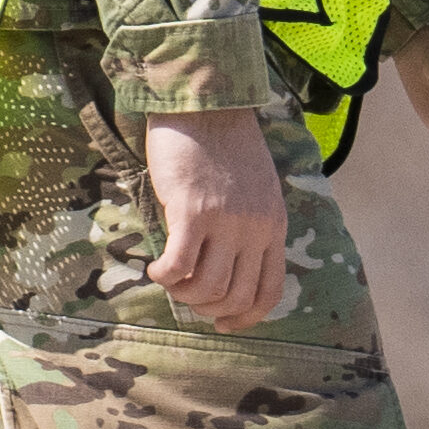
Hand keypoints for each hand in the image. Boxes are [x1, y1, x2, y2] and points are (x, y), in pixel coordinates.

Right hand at [136, 113, 294, 325]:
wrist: (204, 106)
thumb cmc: (224, 145)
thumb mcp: (255, 191)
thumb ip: (249, 227)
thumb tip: (226, 265)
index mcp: (273, 227)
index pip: (268, 291)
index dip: (244, 317)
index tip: (222, 322)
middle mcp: (254, 230)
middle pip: (236, 297)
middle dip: (209, 310)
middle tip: (188, 300)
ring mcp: (225, 222)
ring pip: (207, 288)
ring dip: (184, 295)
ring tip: (170, 281)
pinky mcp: (192, 211)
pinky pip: (179, 266)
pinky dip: (164, 277)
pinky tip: (154, 269)